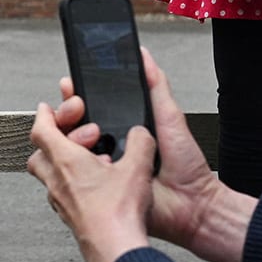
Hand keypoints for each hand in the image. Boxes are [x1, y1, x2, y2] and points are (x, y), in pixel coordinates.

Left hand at [29, 101, 153, 261]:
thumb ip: (140, 142)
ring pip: (49, 175)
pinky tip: (94, 188)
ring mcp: (60, 201)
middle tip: (71, 132)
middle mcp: (56, 180)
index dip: (44, 115)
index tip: (47, 108)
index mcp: (66, 160)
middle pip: (39, 153)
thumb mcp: (137, 167)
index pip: (41, 129)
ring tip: (86, 160)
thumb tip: (140, 134)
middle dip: (53, 139)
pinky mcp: (69, 217)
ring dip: (62, 163)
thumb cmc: (117, 214)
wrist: (115, 250)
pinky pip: (62, 194)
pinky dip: (72, 184)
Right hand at [47, 51, 253, 261]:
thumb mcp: (170, 116)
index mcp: (125, 127)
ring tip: (91, 136)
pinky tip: (92, 160)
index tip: (71, 86)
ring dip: (73, 139)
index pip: (92, 107)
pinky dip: (79, 168)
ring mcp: (103, 169)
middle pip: (74, 127)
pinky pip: (79, 177)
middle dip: (68, 113)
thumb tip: (143, 57)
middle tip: (77, 108)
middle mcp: (110, 146)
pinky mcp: (101, 190)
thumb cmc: (187, 167)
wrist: (193, 204)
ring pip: (70, 151)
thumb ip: (155, 85)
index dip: (76, 96)